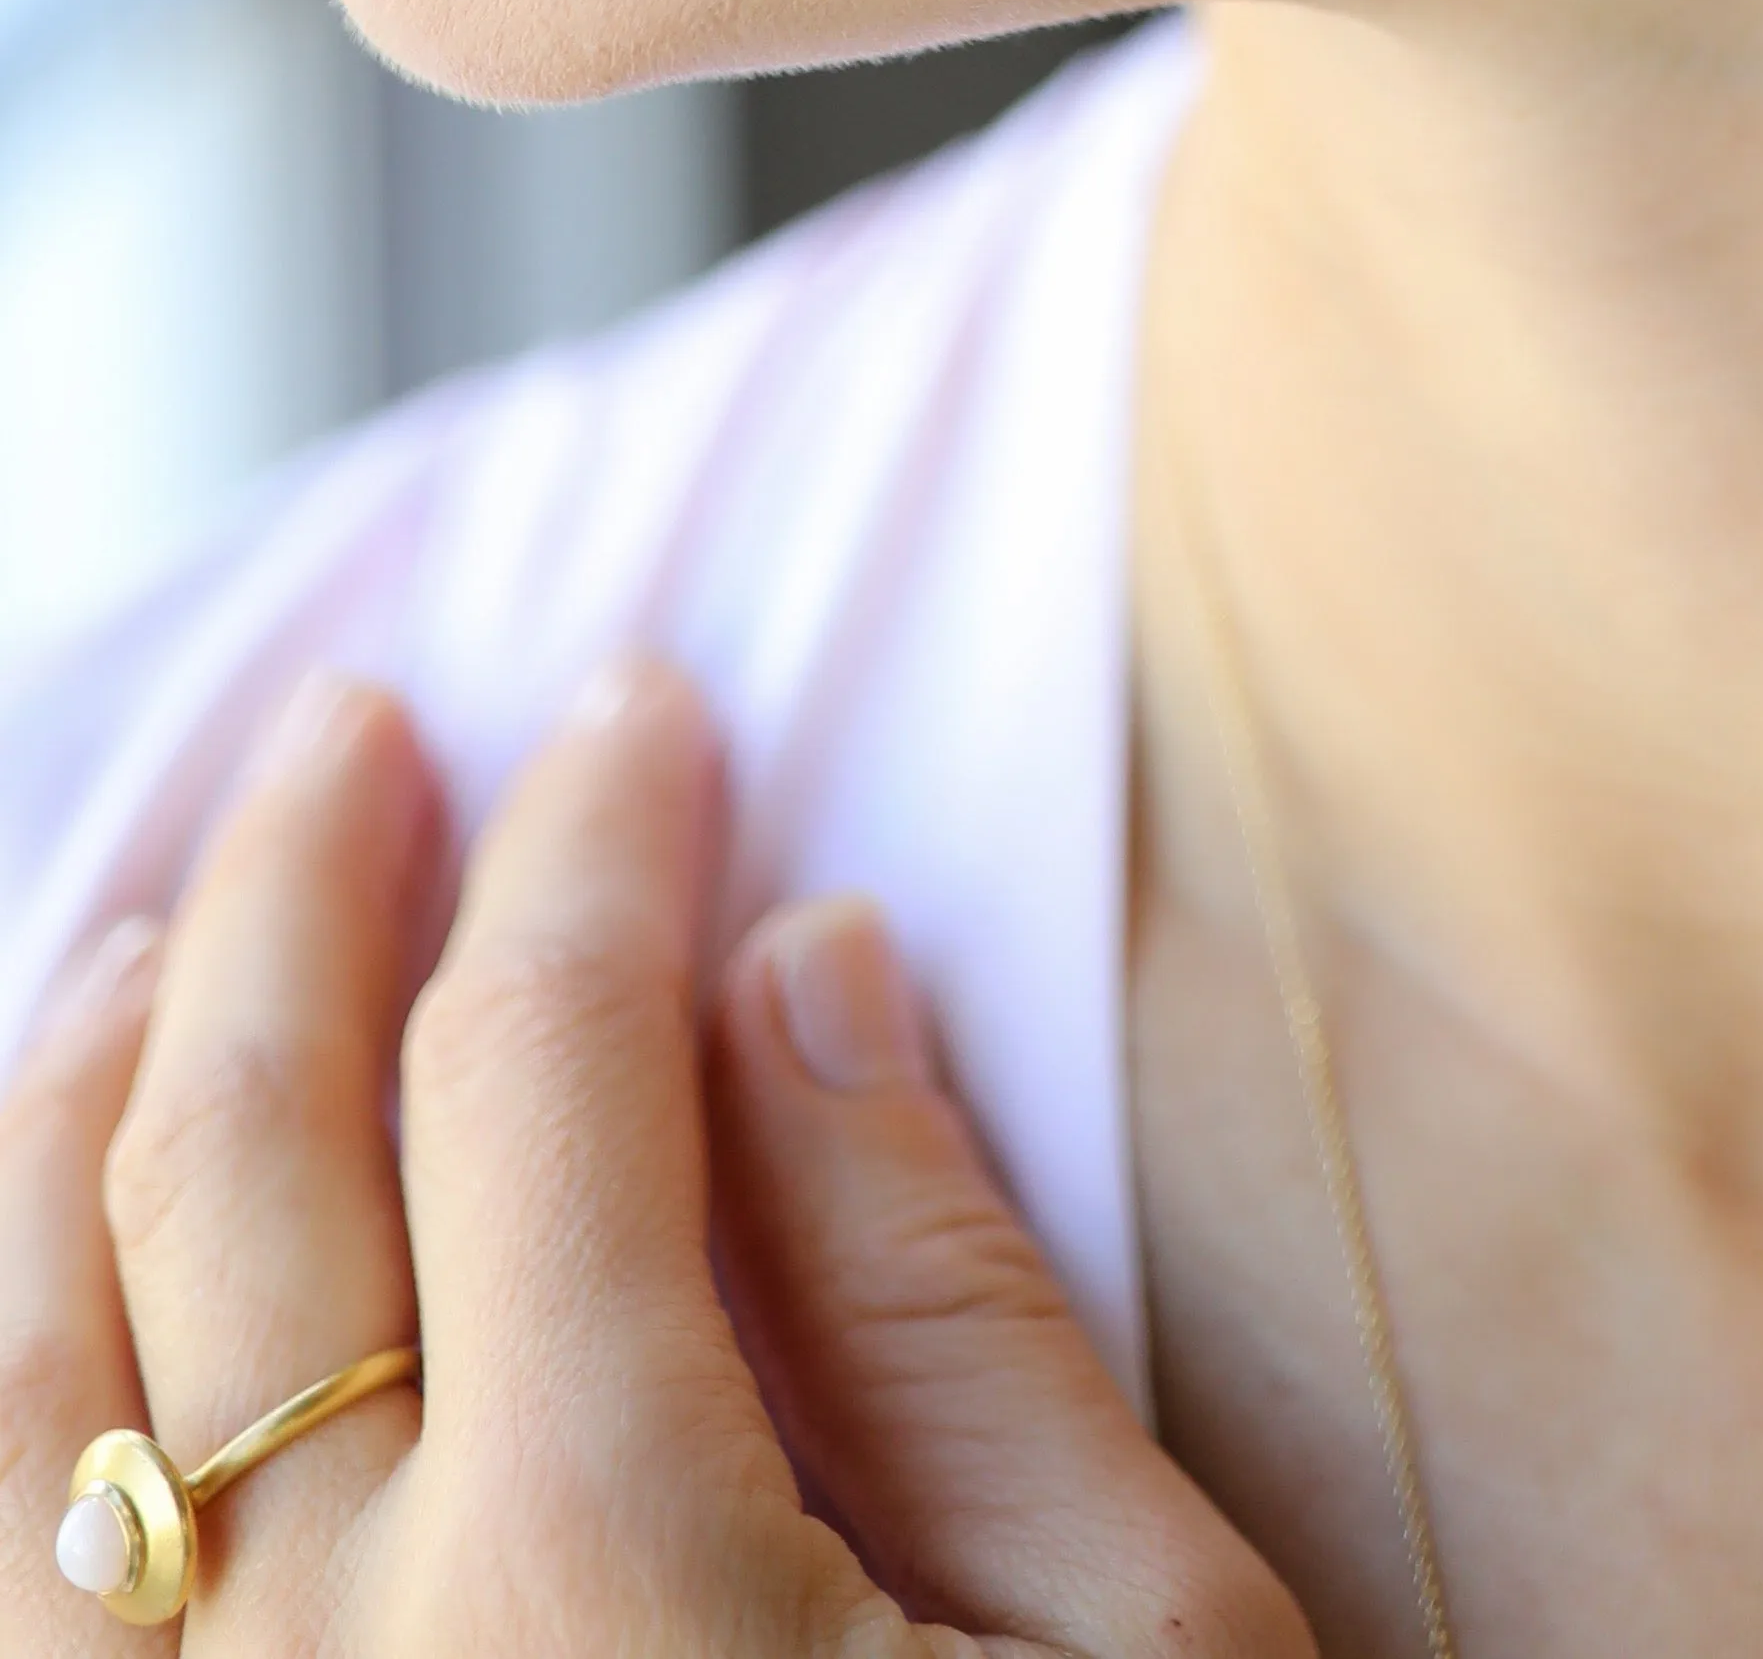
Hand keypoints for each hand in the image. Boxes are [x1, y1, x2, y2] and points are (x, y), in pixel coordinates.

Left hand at [1, 660, 1307, 1658]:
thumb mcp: (1142, 1658)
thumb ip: (948, 1301)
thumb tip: (803, 970)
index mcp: (615, 1568)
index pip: (549, 1061)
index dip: (590, 843)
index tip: (643, 707)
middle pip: (246, 1162)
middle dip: (314, 894)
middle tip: (374, 724)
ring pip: (25, 1377)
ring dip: (73, 1104)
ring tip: (152, 927)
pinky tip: (20, 1275)